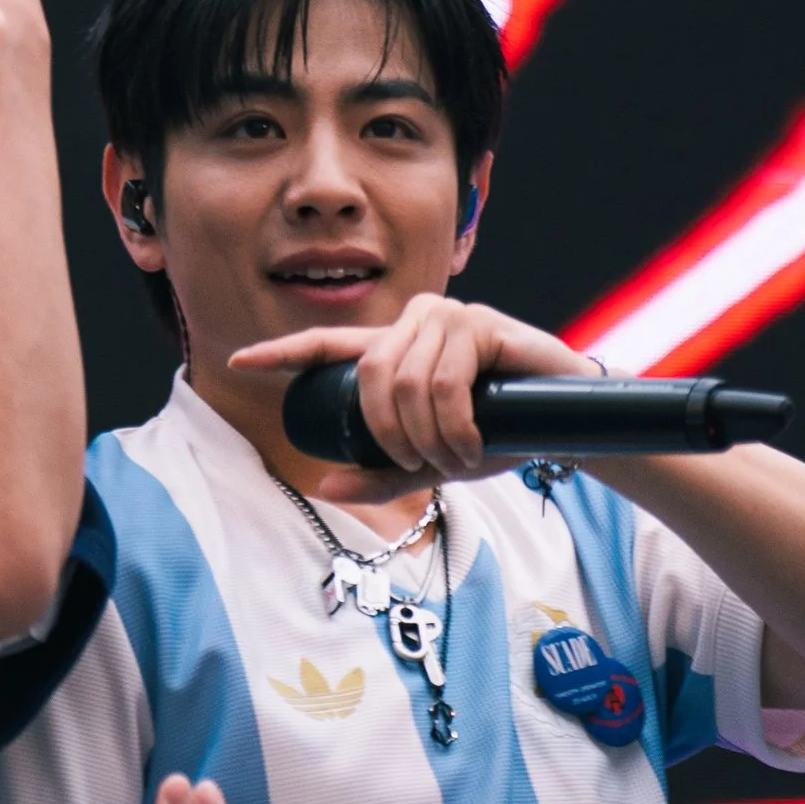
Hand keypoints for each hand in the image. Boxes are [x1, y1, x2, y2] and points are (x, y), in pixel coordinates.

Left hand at [230, 291, 595, 479]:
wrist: (568, 425)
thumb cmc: (498, 435)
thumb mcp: (432, 461)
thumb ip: (382, 473)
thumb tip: (322, 485)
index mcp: (393, 351)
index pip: (327, 343)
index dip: (281, 351)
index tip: (237, 361)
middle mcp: (414, 324)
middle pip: (368, 372)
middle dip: (388, 431)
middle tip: (424, 465)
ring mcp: (448, 318)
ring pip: (405, 379)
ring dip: (428, 435)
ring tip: (457, 458)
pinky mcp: (481, 323)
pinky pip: (445, 378)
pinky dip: (454, 425)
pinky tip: (473, 444)